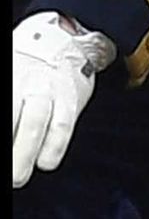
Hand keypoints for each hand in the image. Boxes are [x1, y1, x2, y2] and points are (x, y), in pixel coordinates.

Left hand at [13, 11, 115, 187]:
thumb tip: (10, 130)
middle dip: (9, 148)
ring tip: (17, 178)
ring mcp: (47, 89)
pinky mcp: (71, 99)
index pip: (3, 102)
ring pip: (34, 122)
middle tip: (8, 176)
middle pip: (10, 115)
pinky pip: (63, 125)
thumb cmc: (26, 62)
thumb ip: (11, 97)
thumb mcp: (9, 70)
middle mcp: (22, 78)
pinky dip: (54, 146)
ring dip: (24, 152)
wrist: (66, 39)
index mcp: (7, 73)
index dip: (2, 131)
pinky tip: (45, 164)